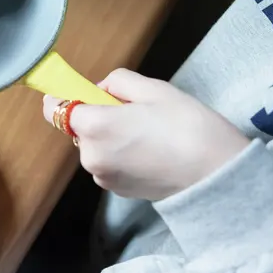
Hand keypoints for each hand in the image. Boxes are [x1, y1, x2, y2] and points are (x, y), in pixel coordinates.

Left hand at [42, 69, 250, 200]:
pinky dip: (119, 154)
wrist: (217, 175)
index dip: (63, 97)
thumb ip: (117, 82)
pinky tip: (149, 151)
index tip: (78, 91)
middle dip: (97, 115)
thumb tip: (101, 90)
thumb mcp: (153, 89)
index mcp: (95, 126)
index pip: (55, 109)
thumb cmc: (188, 126)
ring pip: (95, 146)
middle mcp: (90, 155)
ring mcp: (103, 177)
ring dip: (109, 136)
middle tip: (134, 110)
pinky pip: (108, 163)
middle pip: (79, 127)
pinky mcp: (117, 191)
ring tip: (147, 132)